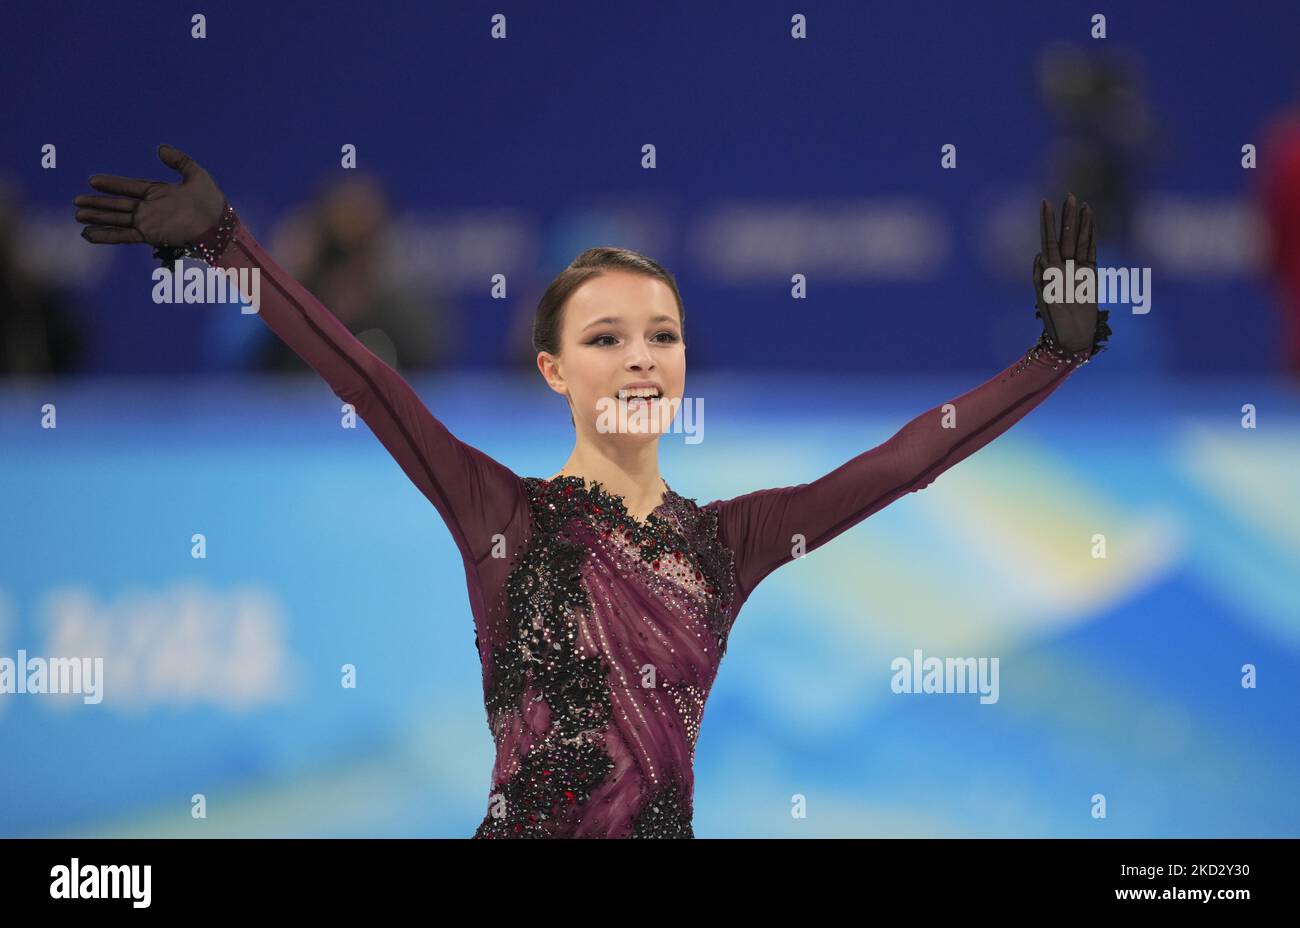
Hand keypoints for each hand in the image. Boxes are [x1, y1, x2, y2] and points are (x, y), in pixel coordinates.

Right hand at [73, 145, 226, 248]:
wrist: (219, 225)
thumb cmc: (211, 202)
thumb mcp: (195, 175)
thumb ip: (178, 161)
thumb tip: (160, 148)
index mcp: (159, 193)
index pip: (129, 187)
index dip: (111, 184)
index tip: (92, 180)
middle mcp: (150, 208)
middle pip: (118, 205)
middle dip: (97, 204)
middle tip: (76, 202)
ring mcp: (149, 223)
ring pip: (117, 220)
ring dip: (98, 218)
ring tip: (78, 217)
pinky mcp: (150, 236)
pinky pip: (124, 235)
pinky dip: (106, 236)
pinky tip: (90, 235)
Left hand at [1032, 193, 1098, 353]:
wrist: (1072, 336)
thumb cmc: (1055, 320)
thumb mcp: (1044, 297)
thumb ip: (1041, 276)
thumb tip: (1040, 255)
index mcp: (1047, 270)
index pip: (1048, 240)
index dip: (1047, 223)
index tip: (1045, 203)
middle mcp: (1061, 266)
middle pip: (1065, 236)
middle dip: (1066, 217)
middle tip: (1068, 195)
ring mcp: (1076, 268)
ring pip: (1080, 240)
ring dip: (1081, 223)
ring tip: (1082, 203)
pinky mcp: (1090, 273)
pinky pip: (1092, 250)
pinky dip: (1092, 235)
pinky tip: (1092, 220)